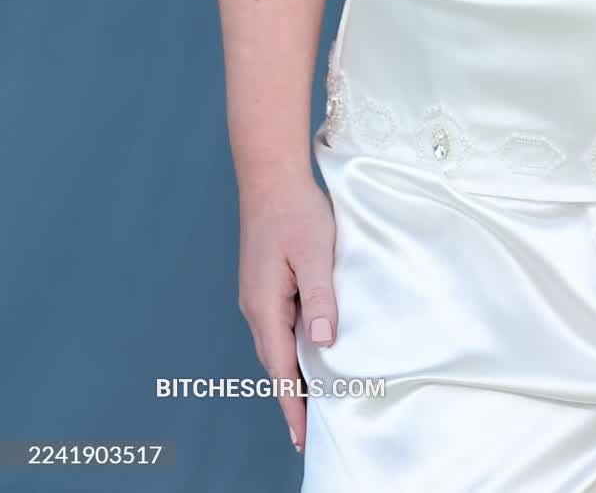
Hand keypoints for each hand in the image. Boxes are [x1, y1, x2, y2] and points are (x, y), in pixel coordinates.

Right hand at [237, 172, 338, 454]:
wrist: (270, 176)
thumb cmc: (295, 210)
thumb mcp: (314, 252)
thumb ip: (320, 297)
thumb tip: (323, 343)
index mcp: (265, 305)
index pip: (280, 368)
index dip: (292, 404)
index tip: (303, 437)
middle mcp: (256, 306)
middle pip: (275, 363)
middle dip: (291, 397)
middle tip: (312, 429)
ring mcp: (258, 295)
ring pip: (276, 345)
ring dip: (292, 373)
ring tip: (313, 399)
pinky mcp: (265, 283)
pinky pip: (279, 326)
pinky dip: (292, 347)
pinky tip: (309, 350)